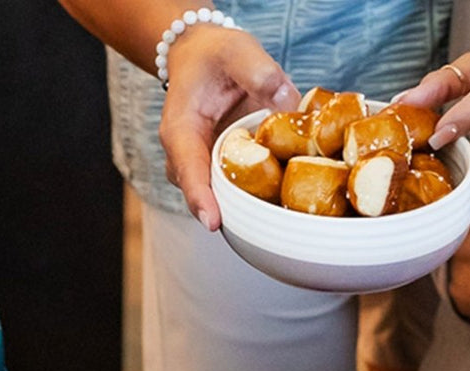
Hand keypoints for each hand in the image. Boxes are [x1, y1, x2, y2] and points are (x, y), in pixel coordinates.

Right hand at [159, 27, 297, 228]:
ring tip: (274, 205)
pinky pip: (232, 187)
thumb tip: (289, 104)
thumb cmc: (213, 56)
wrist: (200, 58)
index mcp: (181, 131)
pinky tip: (278, 189)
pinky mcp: (215, 170)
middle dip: (230, 210)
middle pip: (203, 194)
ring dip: (244, 202)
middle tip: (263, 219)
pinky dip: (253, 190)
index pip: (188, 171)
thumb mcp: (238, 50)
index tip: (213, 222)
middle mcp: (183, 157)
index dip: (201, 198)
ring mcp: (198, 167)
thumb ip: (261, 73)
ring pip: (218, 195)